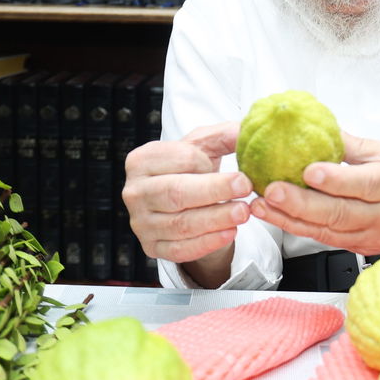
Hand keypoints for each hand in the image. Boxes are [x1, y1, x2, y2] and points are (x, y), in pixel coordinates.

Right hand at [122, 122, 252, 276]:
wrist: (183, 205)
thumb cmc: (191, 171)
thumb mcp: (205, 146)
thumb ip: (224, 135)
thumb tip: (244, 130)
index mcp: (141, 161)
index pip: (177, 159)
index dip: (206, 163)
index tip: (228, 165)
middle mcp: (134, 192)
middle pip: (176, 193)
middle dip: (215, 190)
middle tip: (245, 187)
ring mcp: (141, 223)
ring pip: (180, 224)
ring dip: (216, 219)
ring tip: (244, 211)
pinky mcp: (152, 247)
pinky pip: (180, 250)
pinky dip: (207, 243)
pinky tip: (230, 233)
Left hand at [249, 132, 379, 260]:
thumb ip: (354, 146)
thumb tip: (317, 126)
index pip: (365, 184)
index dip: (335, 180)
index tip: (308, 170)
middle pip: (341, 213)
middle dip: (301, 203)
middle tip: (270, 190)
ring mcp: (374, 236)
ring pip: (329, 231)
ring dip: (291, 219)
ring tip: (262, 205)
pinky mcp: (361, 249)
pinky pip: (327, 239)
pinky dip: (299, 228)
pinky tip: (276, 216)